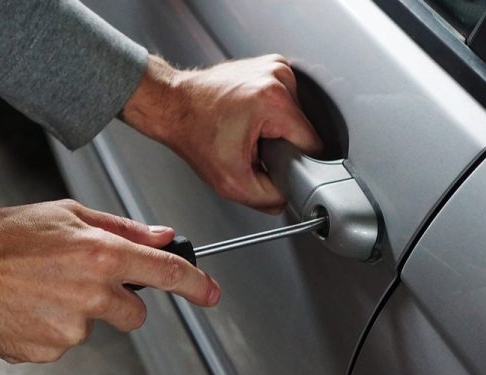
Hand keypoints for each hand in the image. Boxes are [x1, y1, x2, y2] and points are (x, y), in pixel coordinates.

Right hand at [0, 199, 219, 362]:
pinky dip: (52, 328)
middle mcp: (92, 293)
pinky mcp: (50, 350)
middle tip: (82, 281)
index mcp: (102, 254)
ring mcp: (71, 327)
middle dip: (120, 301)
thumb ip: (123, 228)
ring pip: (95, 326)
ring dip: (79, 312)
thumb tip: (163, 236)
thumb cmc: (3, 238)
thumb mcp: (67, 214)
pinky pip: (65, 342)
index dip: (196, 284)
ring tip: (43, 289)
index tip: (211, 293)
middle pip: (135, 313)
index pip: (167, 273)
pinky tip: (30, 307)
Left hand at [121, 54, 322, 213]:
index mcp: (274, 101)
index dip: (296, 162)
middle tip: (254, 147)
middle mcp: (278, 77)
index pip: (313, 144)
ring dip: (278, 129)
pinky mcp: (270, 66)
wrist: (172, 105)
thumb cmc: (193, 133)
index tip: (274, 163)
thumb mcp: (231, 182)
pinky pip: (287, 101)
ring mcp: (275, 67)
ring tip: (250, 131)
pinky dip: (273, 114)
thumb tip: (288, 198)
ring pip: (297, 116)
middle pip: (304, 129)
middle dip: (283, 145)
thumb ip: (268, 199)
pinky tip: (251, 117)